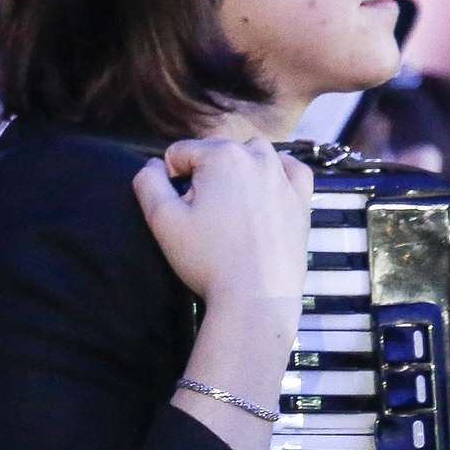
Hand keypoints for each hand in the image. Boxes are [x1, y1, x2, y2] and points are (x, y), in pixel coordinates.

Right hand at [131, 137, 314, 312]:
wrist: (255, 298)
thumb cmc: (207, 259)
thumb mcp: (162, 220)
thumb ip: (148, 182)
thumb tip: (153, 164)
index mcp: (221, 156)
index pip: (180, 152)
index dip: (170, 180)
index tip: (179, 209)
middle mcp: (257, 157)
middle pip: (216, 151)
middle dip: (204, 175)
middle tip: (202, 214)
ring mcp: (283, 178)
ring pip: (254, 153)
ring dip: (238, 169)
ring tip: (230, 205)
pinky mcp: (301, 200)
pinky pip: (291, 170)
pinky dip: (278, 173)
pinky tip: (266, 190)